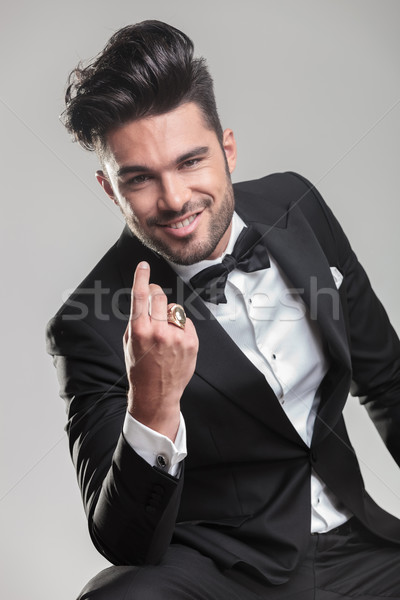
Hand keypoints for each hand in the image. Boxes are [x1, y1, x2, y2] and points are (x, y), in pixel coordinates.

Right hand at [124, 261, 198, 440]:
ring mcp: (177, 337)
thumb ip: (137, 320)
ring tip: (164, 332)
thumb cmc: (140, 368)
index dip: (141, 277)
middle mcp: (159, 332)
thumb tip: (146, 299)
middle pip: (159, 296)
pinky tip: (175, 341)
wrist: (156, 393)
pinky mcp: (191, 342)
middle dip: (155, 294)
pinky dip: (180, 326)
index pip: (140, 296)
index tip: (143, 266)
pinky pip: (186, 321)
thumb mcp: (129, 342)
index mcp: (139, 331)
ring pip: (174, 308)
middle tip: (153, 300)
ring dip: (168, 313)